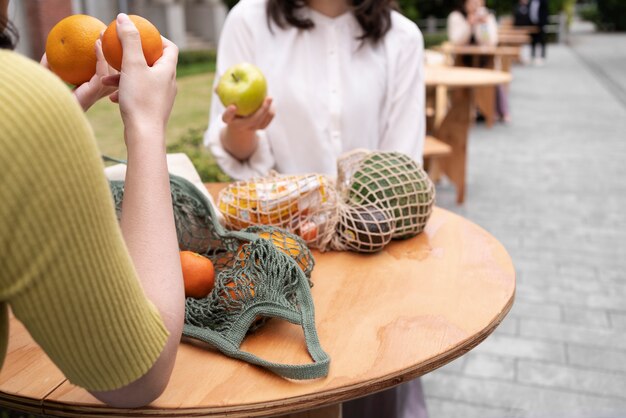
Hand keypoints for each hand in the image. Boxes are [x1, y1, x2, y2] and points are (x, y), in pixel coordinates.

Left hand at [40, 38, 118, 111]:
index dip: (108, 60)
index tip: (103, 43)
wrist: (50, 110)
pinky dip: (99, 55)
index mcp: (94, 90)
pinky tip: (95, 43)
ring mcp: (100, 91)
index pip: (107, 74)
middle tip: (106, 36)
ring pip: (111, 69)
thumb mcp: (50, 78)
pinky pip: (102, 70)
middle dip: (114, 54)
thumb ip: (50, 66)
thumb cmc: (49, 97)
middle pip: (114, 71)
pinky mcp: (97, 89)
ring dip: (107, 50)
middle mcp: (101, 91)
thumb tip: (48, 51)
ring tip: (101, 34)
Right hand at [101, 13, 177, 142]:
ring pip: (143, 79)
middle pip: (154, 63)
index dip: (157, 38)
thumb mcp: (132, 65)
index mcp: (168, 71)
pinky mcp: (153, 110)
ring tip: (107, 79)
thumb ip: (129, 40)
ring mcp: (162, 98)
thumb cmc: (140, 100)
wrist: (144, 136)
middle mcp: (169, 84)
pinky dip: (126, 91)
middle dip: (134, 57)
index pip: (169, 47)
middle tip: (120, 53)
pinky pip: (139, 94)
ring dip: (125, 76)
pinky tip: (111, 96)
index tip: (140, 35)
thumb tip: (124, 18)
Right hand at [222, 97, 274, 132]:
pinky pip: (269, 118)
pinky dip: (271, 111)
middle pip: (253, 120)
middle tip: (268, 97)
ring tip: (268, 98)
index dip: (229, 113)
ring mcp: (252, 128)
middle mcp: (241, 126)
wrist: (241, 124)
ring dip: (268, 110)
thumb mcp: (226, 100)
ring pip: (263, 120)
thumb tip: (216, 87)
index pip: (227, 117)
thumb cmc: (233, 107)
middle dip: (262, 110)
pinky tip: (272, 103)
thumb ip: (221, 92)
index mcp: (229, 120)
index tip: (232, 106)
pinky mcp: (262, 127)